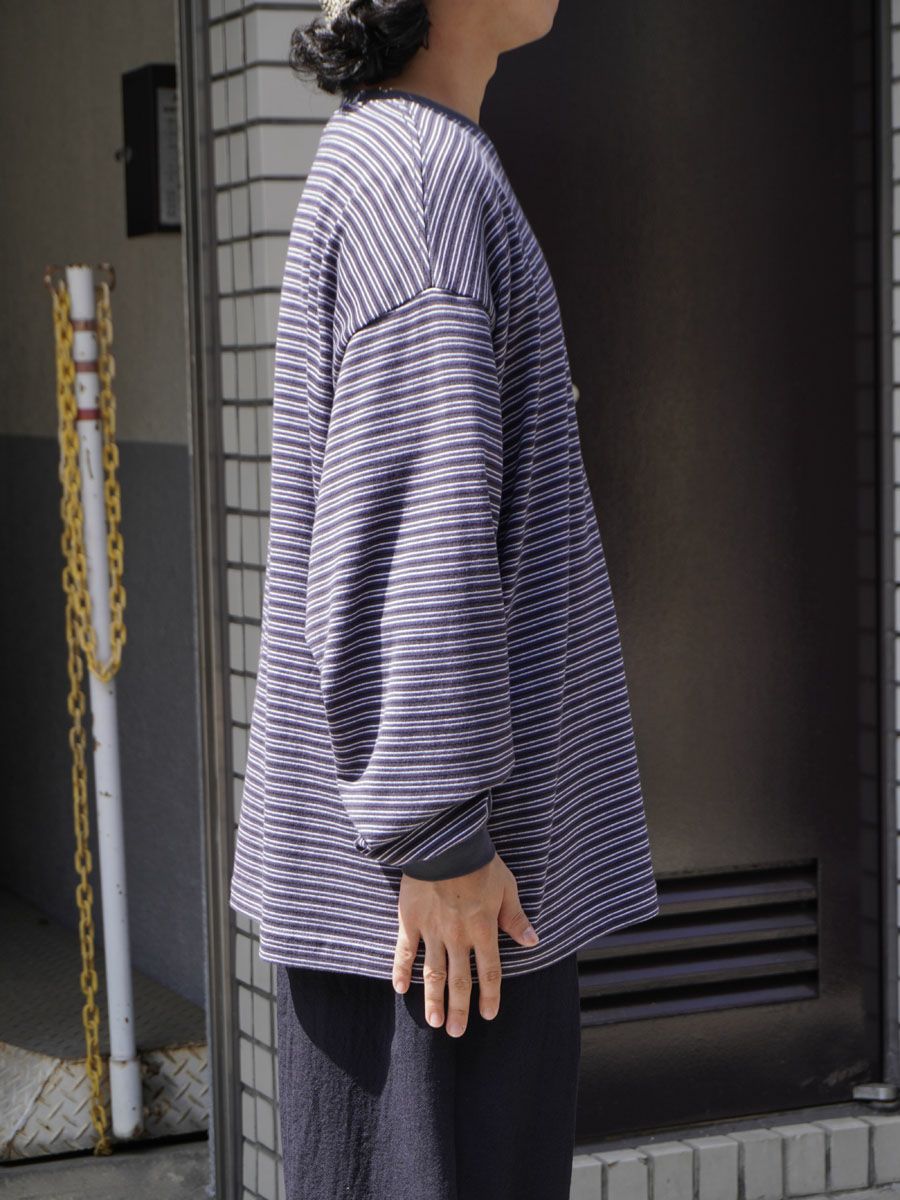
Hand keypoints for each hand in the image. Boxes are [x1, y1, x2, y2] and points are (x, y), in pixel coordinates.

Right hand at [392, 852, 538, 1036]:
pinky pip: (405, 950)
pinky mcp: (411, 920)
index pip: (489, 972)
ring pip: (433, 972)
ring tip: (433, 1022)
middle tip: (455, 1032)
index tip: (487, 1015)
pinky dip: (401, 970)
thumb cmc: (480, 863)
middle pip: (460, 980)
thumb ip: (515, 917)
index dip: (489, 996)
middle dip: (459, 1009)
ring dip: (433, 999)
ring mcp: (433, 931)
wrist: (445, 844)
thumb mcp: (506, 887)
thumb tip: (532, 941)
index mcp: (483, 930)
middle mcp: (458, 937)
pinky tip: (399, 989)